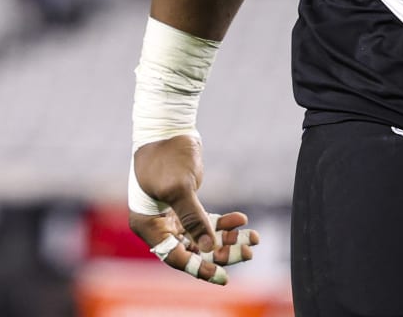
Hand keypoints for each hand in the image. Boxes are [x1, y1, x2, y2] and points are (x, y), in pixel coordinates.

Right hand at [129, 135, 258, 284]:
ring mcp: (173, 215)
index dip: (199, 267)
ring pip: (204, 236)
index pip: (175, 256)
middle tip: (248, 254)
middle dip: (222, 252)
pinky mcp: (187, 203)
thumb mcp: (179, 187)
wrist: (168, 127)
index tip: (222, 276)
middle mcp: (159, 225)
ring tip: (254, 238)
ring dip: (228, 238)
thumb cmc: (167, 155)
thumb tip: (209, 247)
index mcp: (148, 226)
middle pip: (193, 249)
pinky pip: (208, 220)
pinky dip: (225, 222)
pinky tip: (242, 219)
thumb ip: (193, 219)